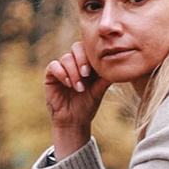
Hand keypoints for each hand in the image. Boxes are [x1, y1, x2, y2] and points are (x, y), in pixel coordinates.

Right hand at [43, 39, 102, 154]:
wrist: (73, 121)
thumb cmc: (87, 106)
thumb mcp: (98, 92)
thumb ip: (105, 79)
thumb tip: (116, 68)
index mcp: (88, 64)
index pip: (89, 49)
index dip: (91, 56)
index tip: (93, 72)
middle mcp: (75, 63)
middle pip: (76, 48)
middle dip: (81, 60)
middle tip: (86, 74)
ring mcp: (63, 67)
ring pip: (66, 58)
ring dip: (73, 72)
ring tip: (79, 88)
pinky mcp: (51, 75)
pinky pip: (54, 66)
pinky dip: (61, 73)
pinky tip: (68, 84)